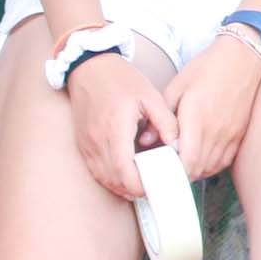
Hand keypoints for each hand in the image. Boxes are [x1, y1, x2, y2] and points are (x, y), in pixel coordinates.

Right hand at [66, 51, 177, 200]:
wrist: (89, 69)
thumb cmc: (121, 80)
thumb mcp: (150, 96)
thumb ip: (165, 122)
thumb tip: (177, 145)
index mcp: (114, 128)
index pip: (123, 168)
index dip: (139, 184)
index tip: (156, 186)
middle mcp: (96, 140)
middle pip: (113, 179)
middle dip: (135, 190)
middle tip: (156, 188)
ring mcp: (87, 144)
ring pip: (103, 178)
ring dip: (123, 187)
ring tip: (144, 185)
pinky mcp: (83, 145)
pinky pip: (96, 170)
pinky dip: (111, 179)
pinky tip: (127, 178)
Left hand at [161, 33, 260, 179]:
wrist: (242, 57)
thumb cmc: (208, 68)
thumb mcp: (177, 86)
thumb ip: (161, 116)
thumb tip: (145, 140)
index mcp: (197, 117)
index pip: (186, 159)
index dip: (172, 170)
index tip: (159, 167)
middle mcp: (216, 130)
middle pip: (197, 168)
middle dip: (179, 173)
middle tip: (165, 168)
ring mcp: (231, 134)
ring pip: (210, 168)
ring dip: (194, 171)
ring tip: (180, 165)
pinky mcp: (240, 134)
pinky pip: (224, 161)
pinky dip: (210, 166)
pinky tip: (199, 160)